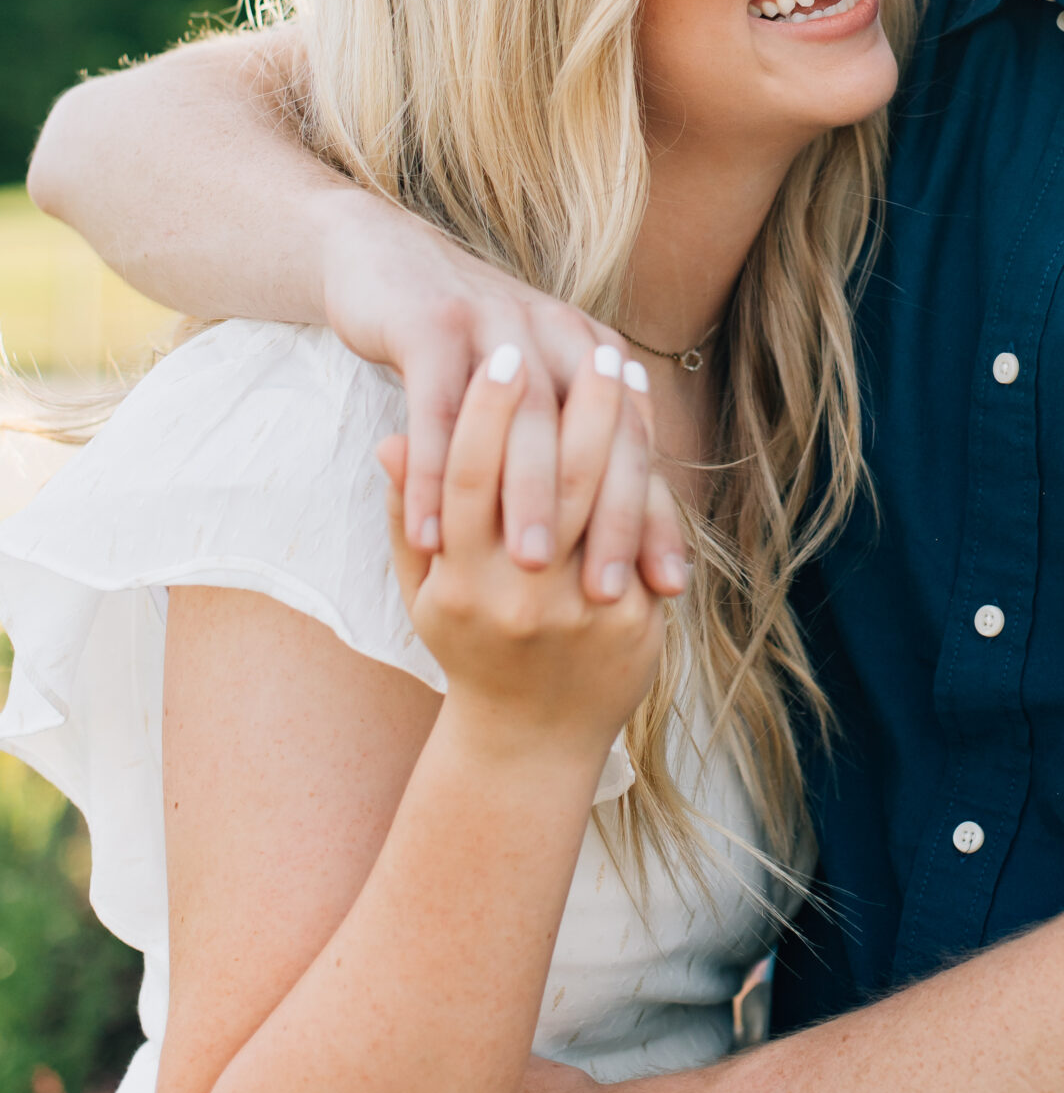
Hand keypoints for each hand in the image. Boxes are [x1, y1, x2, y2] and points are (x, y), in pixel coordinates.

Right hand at [318, 185, 686, 599]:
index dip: (650, 513)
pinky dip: (432, 474)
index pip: (633, 443)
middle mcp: (555, 332)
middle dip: (605, 518)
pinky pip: (436, 409)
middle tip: (609, 591)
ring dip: (529, 498)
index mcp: (587, 348)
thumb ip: (557, 445)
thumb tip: (607, 524)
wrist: (385, 255)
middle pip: (591, 438)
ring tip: (534, 567)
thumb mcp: (520, 383)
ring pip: (523, 423)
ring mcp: (494, 324)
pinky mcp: (431, 324)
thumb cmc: (460, 342)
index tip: (667, 584)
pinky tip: (432, 533)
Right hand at [383, 353, 665, 758]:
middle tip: (586, 345)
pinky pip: (639, 536)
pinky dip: (643, 480)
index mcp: (459, 579)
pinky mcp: (629, 627)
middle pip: (549, 476)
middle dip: (573, 404)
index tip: (501, 358)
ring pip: (601, 498)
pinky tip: (642, 428)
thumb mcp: (423, 586)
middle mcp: (514, 595)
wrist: (525, 747)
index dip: (485, 414)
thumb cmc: (467, 646)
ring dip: (616, 427)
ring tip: (620, 370)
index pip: (469, 476)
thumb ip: (411, 515)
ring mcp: (575, 614)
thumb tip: (390, 442)